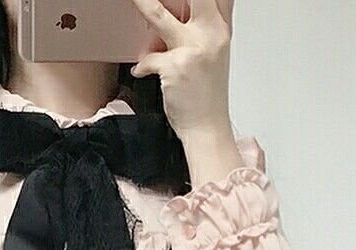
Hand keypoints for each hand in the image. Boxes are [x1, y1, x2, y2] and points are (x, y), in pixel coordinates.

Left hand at [126, 0, 235, 139]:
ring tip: (135, 0)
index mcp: (220, 30)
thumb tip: (179, 15)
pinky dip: (143, 65)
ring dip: (143, 4)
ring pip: (159, 15)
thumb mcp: (213, 56)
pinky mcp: (175, 67)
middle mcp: (210, 35)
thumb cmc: (207, 97)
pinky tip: (143, 72)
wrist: (207, 129)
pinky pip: (149, 57)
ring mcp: (193, 49)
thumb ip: (202, 30)